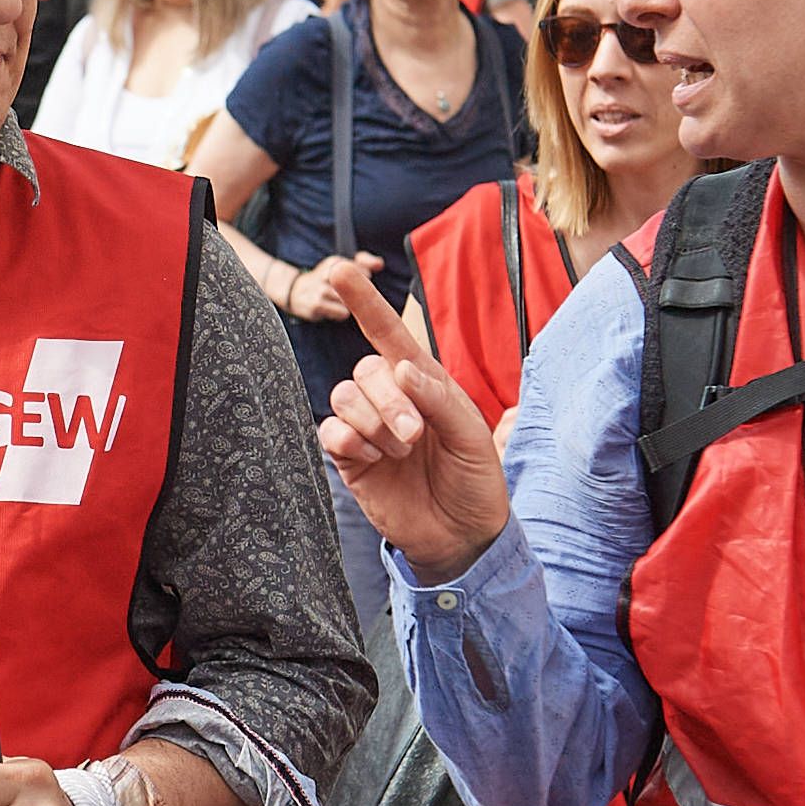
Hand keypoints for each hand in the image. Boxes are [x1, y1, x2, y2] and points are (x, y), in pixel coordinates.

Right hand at [275, 251, 389, 333]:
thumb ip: (364, 261)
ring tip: (334, 300)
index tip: (354, 282)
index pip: (366, 271)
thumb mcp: (342, 265)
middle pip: (360, 288)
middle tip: (343, 293)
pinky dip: (339, 314)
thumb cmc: (325, 280)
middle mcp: (329, 273)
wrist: (295, 292)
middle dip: (356, 293)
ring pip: (352, 302)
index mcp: (336, 262)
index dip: (364, 280)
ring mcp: (322, 289)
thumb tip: (379, 264)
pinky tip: (329, 309)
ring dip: (347, 305)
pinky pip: (342, 313)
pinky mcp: (316, 305)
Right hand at [316, 289, 513, 581]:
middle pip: (366, 370)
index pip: (389, 334)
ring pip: (345, 397)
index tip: (340, 270)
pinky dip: (351, 442)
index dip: (366, 302)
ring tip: (401, 451)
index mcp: (425, 383)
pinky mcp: (349, 459)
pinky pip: (329, 432)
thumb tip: (400, 368)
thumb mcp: (472, 434)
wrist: (463, 535)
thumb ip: (439, 397)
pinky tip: (375, 461)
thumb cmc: (474, 480)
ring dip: (374, 423)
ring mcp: (367, 428)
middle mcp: (391, 398)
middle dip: (390, 400)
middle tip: (415, 435)